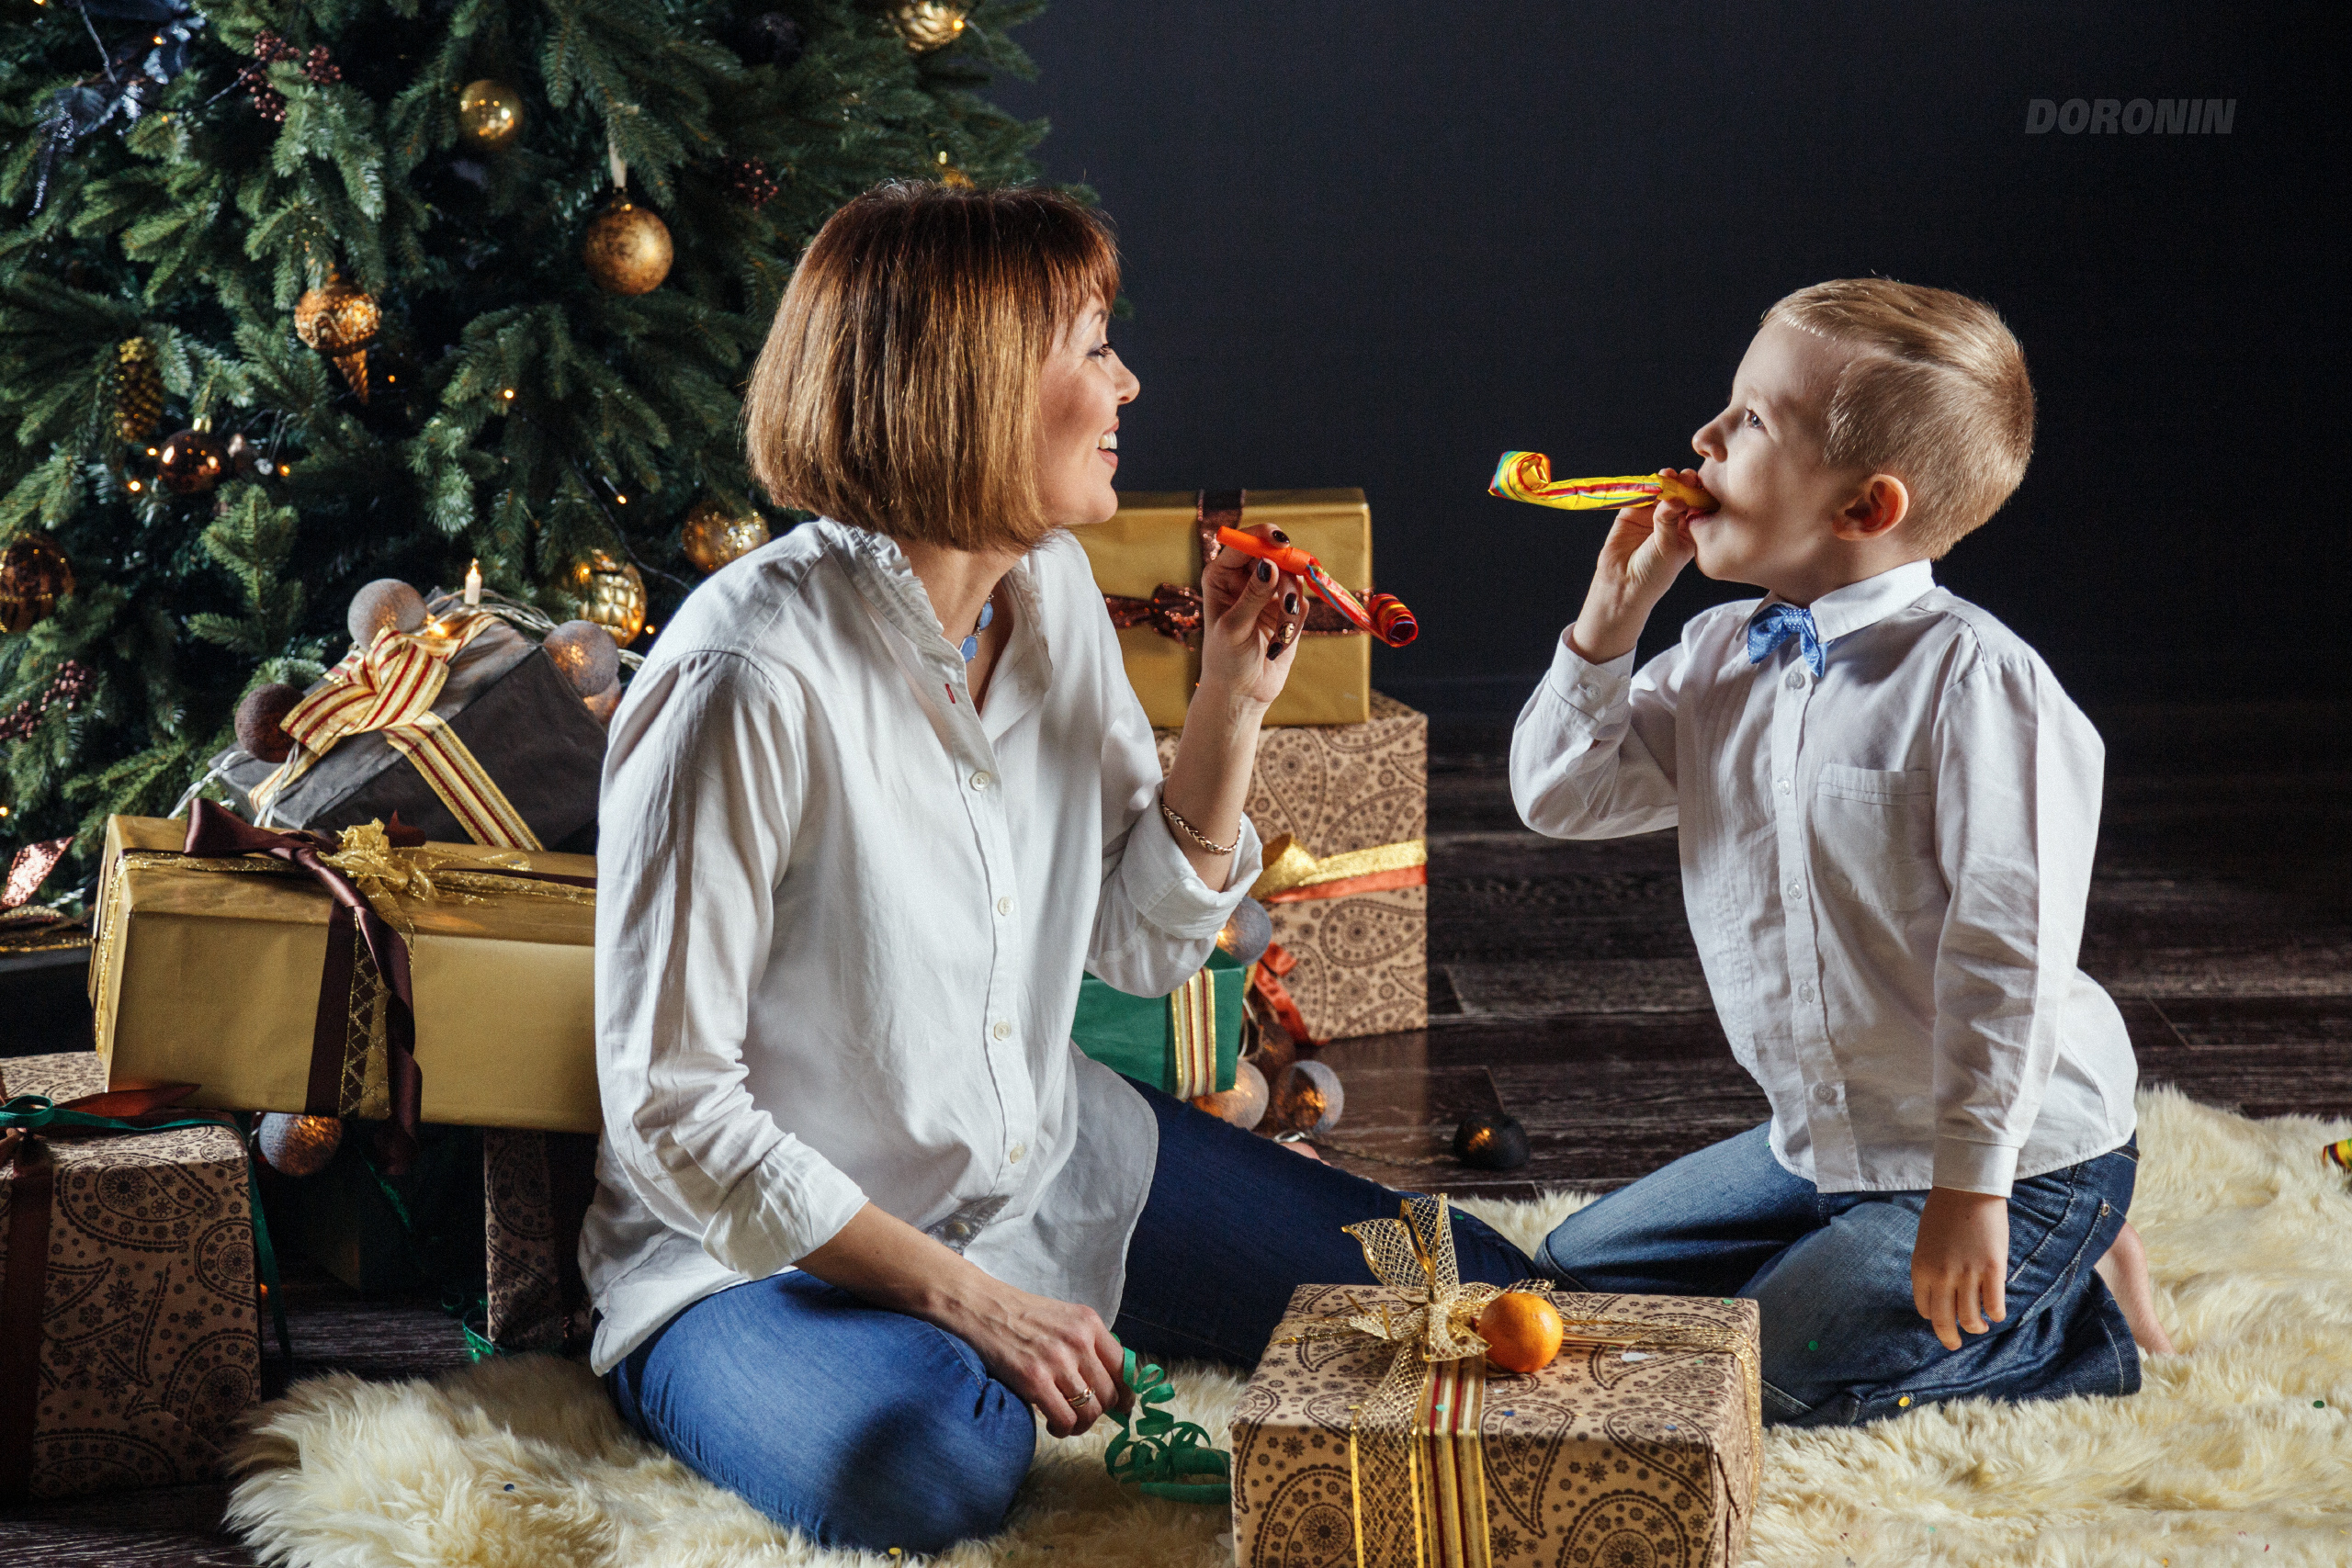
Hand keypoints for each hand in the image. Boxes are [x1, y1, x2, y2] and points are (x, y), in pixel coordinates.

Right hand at [933, 1273, 1133, 1437]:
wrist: (983, 1307)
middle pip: (1111, 1394)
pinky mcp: (1034, 1380)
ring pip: (1091, 1411)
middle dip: (1101, 1412)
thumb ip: (1088, 1343)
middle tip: (1085, 1415)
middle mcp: (1079, 1340)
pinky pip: (1065, 1419)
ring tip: (1067, 1423)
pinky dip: (1063, 1429)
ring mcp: (1057, 1360)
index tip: (1121, 1407)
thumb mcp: (1065, 1319)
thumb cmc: (1022, 1316)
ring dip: (1081, 1425)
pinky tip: (1053, 1425)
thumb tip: (1111, 1382)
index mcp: (1090, 1323)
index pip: (1125, 1367)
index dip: (1126, 1393)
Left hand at [1196, 525, 1302, 712]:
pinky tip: (1280, 642)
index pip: (1245, 544)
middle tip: (1289, 603)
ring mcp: (1268, 593)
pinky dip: (1295, 622)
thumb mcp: (1234, 627)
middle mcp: (1246, 579)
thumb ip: (1252, 596)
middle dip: (1287, 577)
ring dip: (1291, 607)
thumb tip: (1269, 564)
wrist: (1241, 693)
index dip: (1264, 538)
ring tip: (1280, 634)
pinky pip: (1303, 604)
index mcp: (1222, 576)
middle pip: (1276, 556)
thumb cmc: (1225, 660)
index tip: (1283, 544)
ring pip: (1293, 580)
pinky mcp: (1287, 611)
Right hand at [1568, 468, 1701, 662]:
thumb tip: (1675, 496)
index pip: (1696, 505)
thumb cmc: (1653, 573)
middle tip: (1685, 477)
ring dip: (1664, 482)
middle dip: (1682, 483)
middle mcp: (1671, 520)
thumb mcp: (1668, 547)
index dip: (1698, 492)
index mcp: (1688, 530)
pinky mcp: (1631, 513)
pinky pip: (1638, 495)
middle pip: (1679, 494)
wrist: (1623, 585)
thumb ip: (1669, 520)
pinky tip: (1650, 482)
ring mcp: (1650, 515)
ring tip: (1667, 476)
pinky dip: (1643, 486)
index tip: (1700, 483)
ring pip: (1659, 491)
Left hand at [1912, 1186, 2009, 1351]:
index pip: (1924, 1309)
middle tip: (1955, 1343)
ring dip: (1976, 1327)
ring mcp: (1968, 1274)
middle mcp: (1941, 1276)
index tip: (1942, 1319)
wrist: (1967, 1190)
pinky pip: (1995, 1305)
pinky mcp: (1992, 1269)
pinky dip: (1996, 1314)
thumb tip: (1941, 1294)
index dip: (1934, 1317)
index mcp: (1921, 1269)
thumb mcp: (1926, 1244)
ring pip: (1971, 1319)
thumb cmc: (1944, 1213)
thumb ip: (1931, 1269)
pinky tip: (1997, 1313)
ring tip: (1981, 1326)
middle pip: (1944, 1321)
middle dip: (1950, 1338)